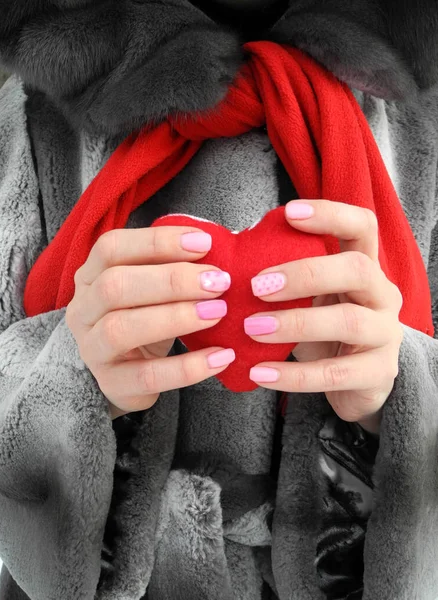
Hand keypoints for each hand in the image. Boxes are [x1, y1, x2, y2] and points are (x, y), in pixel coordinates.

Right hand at [66, 227, 234, 418]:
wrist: (126, 377)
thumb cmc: (144, 319)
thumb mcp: (150, 290)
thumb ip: (170, 268)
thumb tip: (216, 250)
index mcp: (89, 276)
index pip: (111, 248)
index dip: (157, 242)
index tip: (204, 243)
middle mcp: (83, 310)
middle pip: (114, 286)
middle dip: (172, 280)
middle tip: (217, 281)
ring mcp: (92, 350)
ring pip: (121, 328)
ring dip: (175, 317)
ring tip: (218, 312)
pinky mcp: (112, 384)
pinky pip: (148, 377)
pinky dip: (188, 367)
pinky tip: (221, 357)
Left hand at [245, 200, 403, 433]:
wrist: (355, 384)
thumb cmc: (323, 333)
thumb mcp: (310, 300)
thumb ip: (285, 279)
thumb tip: (228, 260)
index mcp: (365, 268)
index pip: (362, 226)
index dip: (331, 214)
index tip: (290, 213)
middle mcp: (382, 295)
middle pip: (357, 269)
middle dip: (305, 273)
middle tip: (258, 287)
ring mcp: (385, 335)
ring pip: (349, 322)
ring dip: (295, 323)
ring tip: (252, 328)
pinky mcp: (379, 374)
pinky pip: (335, 374)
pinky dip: (294, 375)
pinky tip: (260, 373)